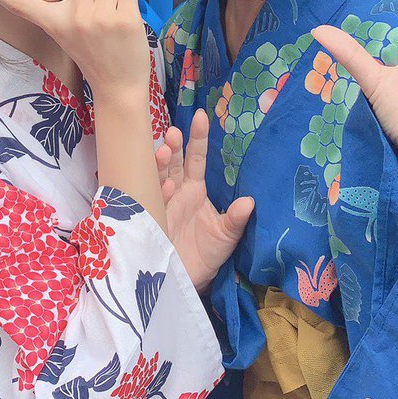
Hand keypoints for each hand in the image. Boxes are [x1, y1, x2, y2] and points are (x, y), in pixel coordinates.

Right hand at [0, 0, 149, 94]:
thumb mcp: (77, 27)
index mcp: (54, 21)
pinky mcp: (122, 19)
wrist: (117, 86)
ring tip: (110, 24)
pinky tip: (123, 28)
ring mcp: (98, 17)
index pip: (21, 2)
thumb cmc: (95, 54)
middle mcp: (72, 17)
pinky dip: (127, 5)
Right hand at [156, 109, 254, 291]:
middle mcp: (176, 191)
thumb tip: (250, 203)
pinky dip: (155, 191)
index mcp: (195, 189)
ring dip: (159, 163)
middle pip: (172, 162)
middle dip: (172, 146)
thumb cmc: (207, 255)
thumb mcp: (226, 237)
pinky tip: (164, 188)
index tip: (201, 116)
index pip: (196, 157)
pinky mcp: (147, 217)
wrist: (185, 282)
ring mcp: (159, 202)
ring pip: (157, 175)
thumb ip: (235, 219)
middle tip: (173, 134)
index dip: (198, 138)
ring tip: (164, 153)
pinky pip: (148, 199)